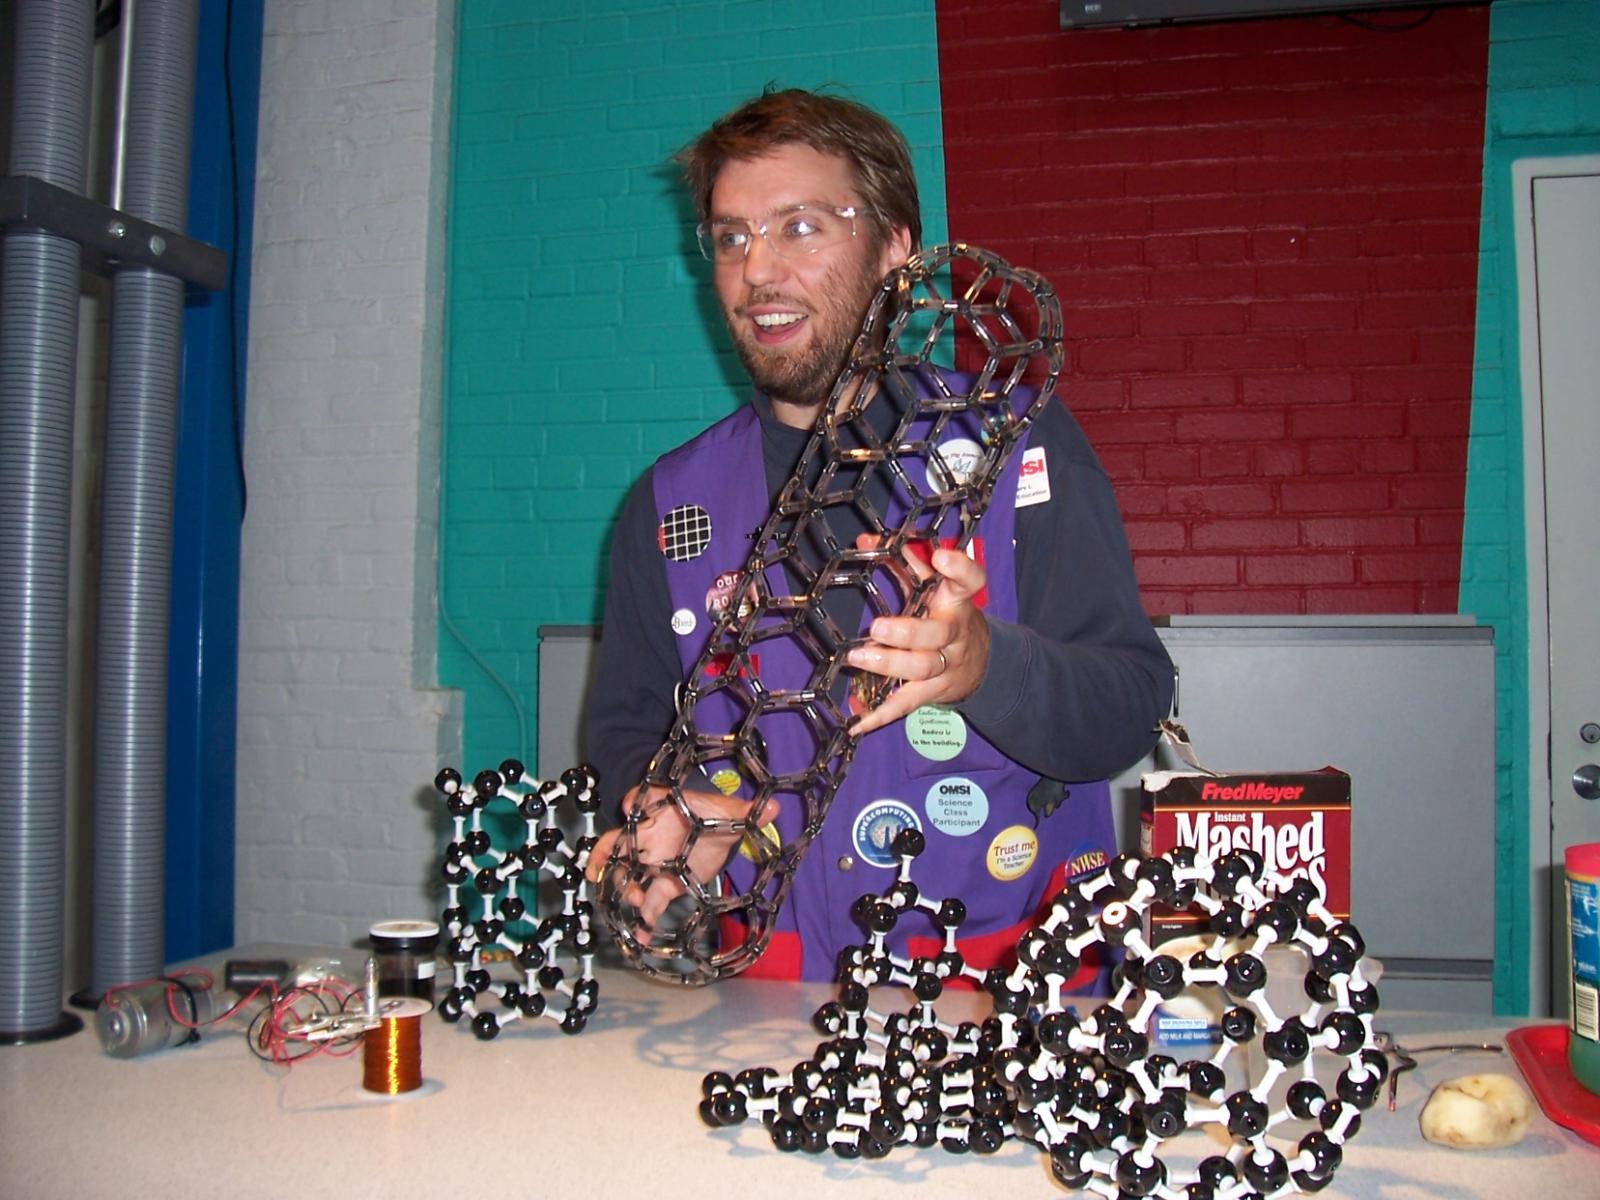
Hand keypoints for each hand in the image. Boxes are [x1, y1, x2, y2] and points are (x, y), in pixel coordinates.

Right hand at [587, 783, 775, 939]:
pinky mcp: (663, 884)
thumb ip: (746, 812)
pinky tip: (643, 935)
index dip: (633, 801)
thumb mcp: (727, 811)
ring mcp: (652, 861)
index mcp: (663, 808)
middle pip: (618, 840)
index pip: (641, 798)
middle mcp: (650, 834)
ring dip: (625, 888)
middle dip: (609, 853)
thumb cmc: (713, 814)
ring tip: (635, 902)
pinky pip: (648, 901)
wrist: (715, 832)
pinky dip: (644, 918)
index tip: (629, 805)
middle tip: (603, 868)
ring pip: (626, 874)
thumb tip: (774, 807)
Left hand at [844, 535, 989, 735]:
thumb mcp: (935, 586)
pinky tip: (857, 723)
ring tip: (857, 658)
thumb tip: (865, 540)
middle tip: (877, 627)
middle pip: (936, 636)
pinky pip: (906, 704)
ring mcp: (946, 666)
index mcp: (957, 601)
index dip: (959, 569)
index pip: (970, 581)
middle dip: (907, 633)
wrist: (981, 662)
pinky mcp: (932, 693)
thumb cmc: (946, 614)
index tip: (941, 557)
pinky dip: (880, 715)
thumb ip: (904, 561)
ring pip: (922, 669)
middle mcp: (955, 634)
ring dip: (890, 665)